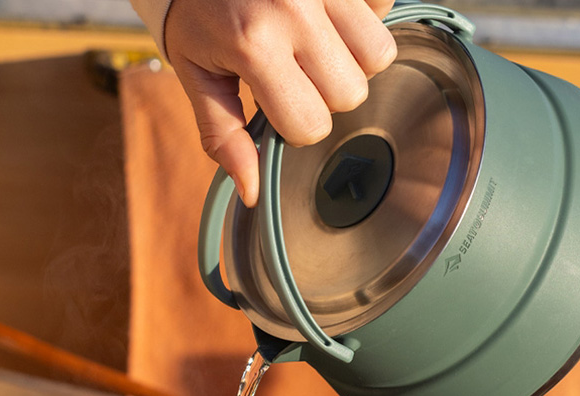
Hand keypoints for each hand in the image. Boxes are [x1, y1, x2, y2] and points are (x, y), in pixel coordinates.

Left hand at [164, 0, 396, 206]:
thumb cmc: (196, 13)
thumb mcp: (197, 74)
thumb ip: (222, 134)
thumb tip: (251, 193)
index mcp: (253, 44)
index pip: (309, 124)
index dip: (293, 125)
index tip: (272, 100)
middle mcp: (295, 12)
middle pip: (350, 94)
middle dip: (324, 95)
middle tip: (293, 72)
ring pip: (378, 56)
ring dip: (352, 61)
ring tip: (315, 48)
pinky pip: (384, 10)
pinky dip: (366, 21)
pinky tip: (331, 21)